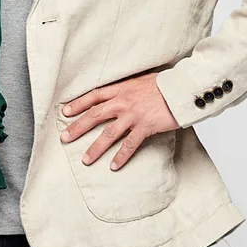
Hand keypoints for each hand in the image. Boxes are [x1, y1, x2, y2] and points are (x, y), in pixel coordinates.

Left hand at [60, 72, 177, 169]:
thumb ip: (126, 88)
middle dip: (78, 127)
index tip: (65, 112)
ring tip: (85, 160)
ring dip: (95, 148)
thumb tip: (117, 93)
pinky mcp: (146, 126)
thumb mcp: (140, 80)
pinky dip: (121, 156)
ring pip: (109, 133)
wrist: (181, 88)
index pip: (94, 96)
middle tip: (64, 138)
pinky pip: (130, 144)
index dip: (78, 103)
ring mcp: (133, 115)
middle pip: (94, 115)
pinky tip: (114, 166)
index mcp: (121, 89)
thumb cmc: (163, 84)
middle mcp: (123, 102)